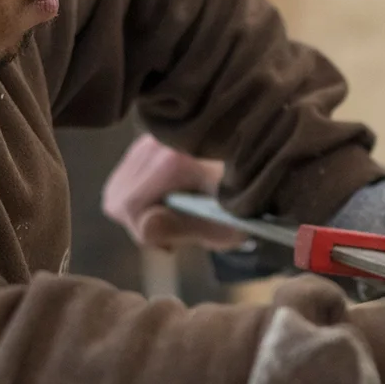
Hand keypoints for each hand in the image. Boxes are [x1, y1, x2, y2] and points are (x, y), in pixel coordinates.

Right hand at [100, 134, 244, 249]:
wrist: (265, 164)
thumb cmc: (248, 201)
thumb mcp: (223, 225)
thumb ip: (181, 228)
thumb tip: (145, 227)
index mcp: (175, 159)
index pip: (130, 205)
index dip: (146, 233)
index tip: (172, 245)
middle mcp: (157, 142)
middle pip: (119, 198)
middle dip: (141, 224)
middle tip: (174, 235)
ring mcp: (150, 138)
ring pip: (119, 190)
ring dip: (140, 212)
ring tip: (175, 219)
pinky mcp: (149, 142)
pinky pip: (127, 179)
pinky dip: (142, 197)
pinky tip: (170, 203)